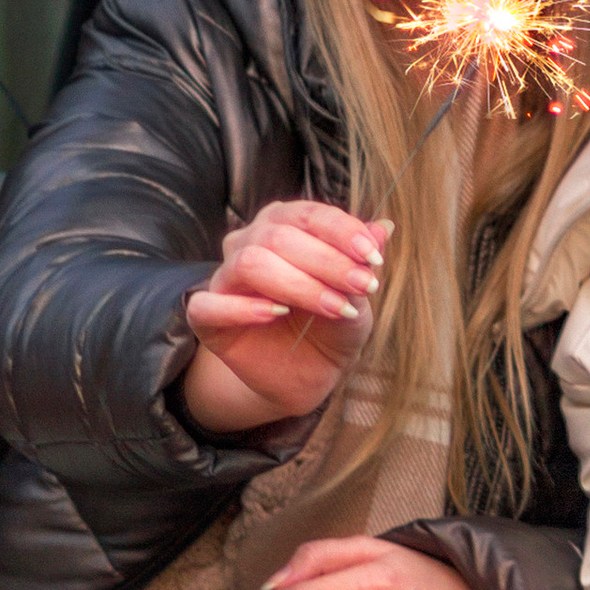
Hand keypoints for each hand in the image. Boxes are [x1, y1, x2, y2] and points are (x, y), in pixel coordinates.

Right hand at [182, 204, 389, 431]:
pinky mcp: (206, 317)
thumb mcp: (356, 294)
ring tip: (336, 308)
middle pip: (278, 236)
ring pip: (250, 263)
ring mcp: (224, 279)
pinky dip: (243, 308)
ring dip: (299, 285)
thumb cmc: (330, 324)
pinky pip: (208, 304)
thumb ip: (362, 261)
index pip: (307, 214)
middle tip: (364, 288)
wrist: (308, 374)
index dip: (341, 231)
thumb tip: (383, 227)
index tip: (374, 257)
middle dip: (328, 262)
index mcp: (282, 224)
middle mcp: (247, 243)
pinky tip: (275, 315)